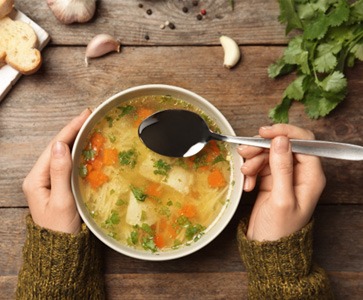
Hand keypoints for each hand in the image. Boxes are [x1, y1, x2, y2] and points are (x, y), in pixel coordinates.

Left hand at [22, 109, 90, 233]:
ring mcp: (48, 181)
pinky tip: (86, 146)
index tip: (84, 115)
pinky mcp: (57, 185)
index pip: (54, 147)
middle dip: (72, 130)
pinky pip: (67, 163)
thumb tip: (60, 145)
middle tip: (89, 116)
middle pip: (56, 147)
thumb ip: (60, 173)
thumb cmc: (61, 229)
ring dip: (75, 139)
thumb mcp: (62, 201)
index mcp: (36, 179)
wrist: (61, 250)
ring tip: (89, 126)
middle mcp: (39, 177)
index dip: (70, 129)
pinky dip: (77, 152)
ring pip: (62, 153)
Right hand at [237, 124, 325, 240]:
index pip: (304, 142)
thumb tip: (281, 140)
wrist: (266, 247)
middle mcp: (300, 172)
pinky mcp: (271, 180)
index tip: (264, 133)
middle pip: (282, 145)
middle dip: (262, 147)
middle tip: (245, 152)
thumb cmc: (279, 229)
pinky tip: (248, 185)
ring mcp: (284, 175)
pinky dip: (251, 171)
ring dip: (254, 160)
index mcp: (311, 176)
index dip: (284, 133)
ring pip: (268, 154)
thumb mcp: (281, 199)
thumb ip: (282, 168)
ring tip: (245, 173)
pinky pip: (260, 165)